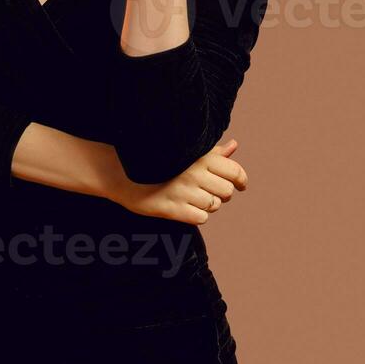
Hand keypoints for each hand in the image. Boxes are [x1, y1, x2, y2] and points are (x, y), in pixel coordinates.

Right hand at [108, 138, 247, 224]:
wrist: (123, 173)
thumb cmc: (159, 161)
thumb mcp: (187, 152)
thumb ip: (213, 152)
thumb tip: (234, 145)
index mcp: (200, 156)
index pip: (234, 171)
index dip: (241, 180)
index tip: (241, 185)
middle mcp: (193, 173)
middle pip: (227, 192)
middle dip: (221, 193)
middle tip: (209, 190)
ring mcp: (182, 192)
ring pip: (214, 206)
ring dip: (207, 204)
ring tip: (192, 196)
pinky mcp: (172, 209)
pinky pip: (201, 218)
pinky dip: (196, 214)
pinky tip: (185, 206)